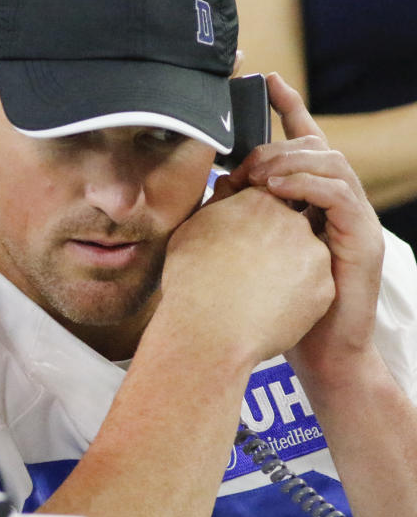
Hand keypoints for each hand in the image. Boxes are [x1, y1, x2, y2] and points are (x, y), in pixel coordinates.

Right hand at [162, 186, 333, 366]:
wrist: (209, 331)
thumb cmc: (191, 281)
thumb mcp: (191, 230)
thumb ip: (217, 202)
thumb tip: (228, 184)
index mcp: (259, 203)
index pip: (269, 197)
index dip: (255, 218)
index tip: (242, 236)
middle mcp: (292, 221)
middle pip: (291, 223)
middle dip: (274, 242)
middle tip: (248, 266)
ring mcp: (313, 254)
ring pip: (305, 255)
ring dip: (285, 268)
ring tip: (257, 291)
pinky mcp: (325, 287)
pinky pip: (312, 286)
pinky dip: (295, 295)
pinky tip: (270, 308)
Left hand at [220, 72, 384, 383]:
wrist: (315, 351)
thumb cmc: (276, 303)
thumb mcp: (252, 248)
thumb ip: (241, 213)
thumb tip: (212, 184)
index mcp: (312, 198)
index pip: (304, 141)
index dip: (288, 107)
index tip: (264, 80)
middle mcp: (337, 201)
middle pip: (315, 146)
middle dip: (277, 142)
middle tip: (243, 162)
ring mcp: (354, 217)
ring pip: (330, 162)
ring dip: (289, 160)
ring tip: (257, 174)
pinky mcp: (363, 237)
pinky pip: (339, 193)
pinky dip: (306, 184)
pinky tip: (276, 189)